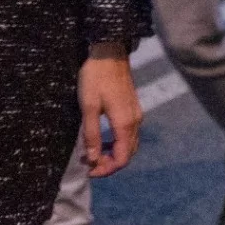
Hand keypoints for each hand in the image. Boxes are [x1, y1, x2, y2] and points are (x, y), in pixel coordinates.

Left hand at [78, 50, 140, 178]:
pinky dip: (116, 143)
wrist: (109, 53)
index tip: (88, 170)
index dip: (106, 170)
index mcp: (125, 123)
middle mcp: (135, 121)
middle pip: (128, 154)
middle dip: (109, 164)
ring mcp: (136, 114)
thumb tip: (91, 159)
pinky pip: (129, 134)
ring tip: (92, 154)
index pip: (122, 158)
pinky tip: (102, 140)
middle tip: (88, 164)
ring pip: (130, 144)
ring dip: (112, 154)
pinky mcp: (133, 109)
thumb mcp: (88, 108)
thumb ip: (92, 135)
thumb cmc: (95, 79)